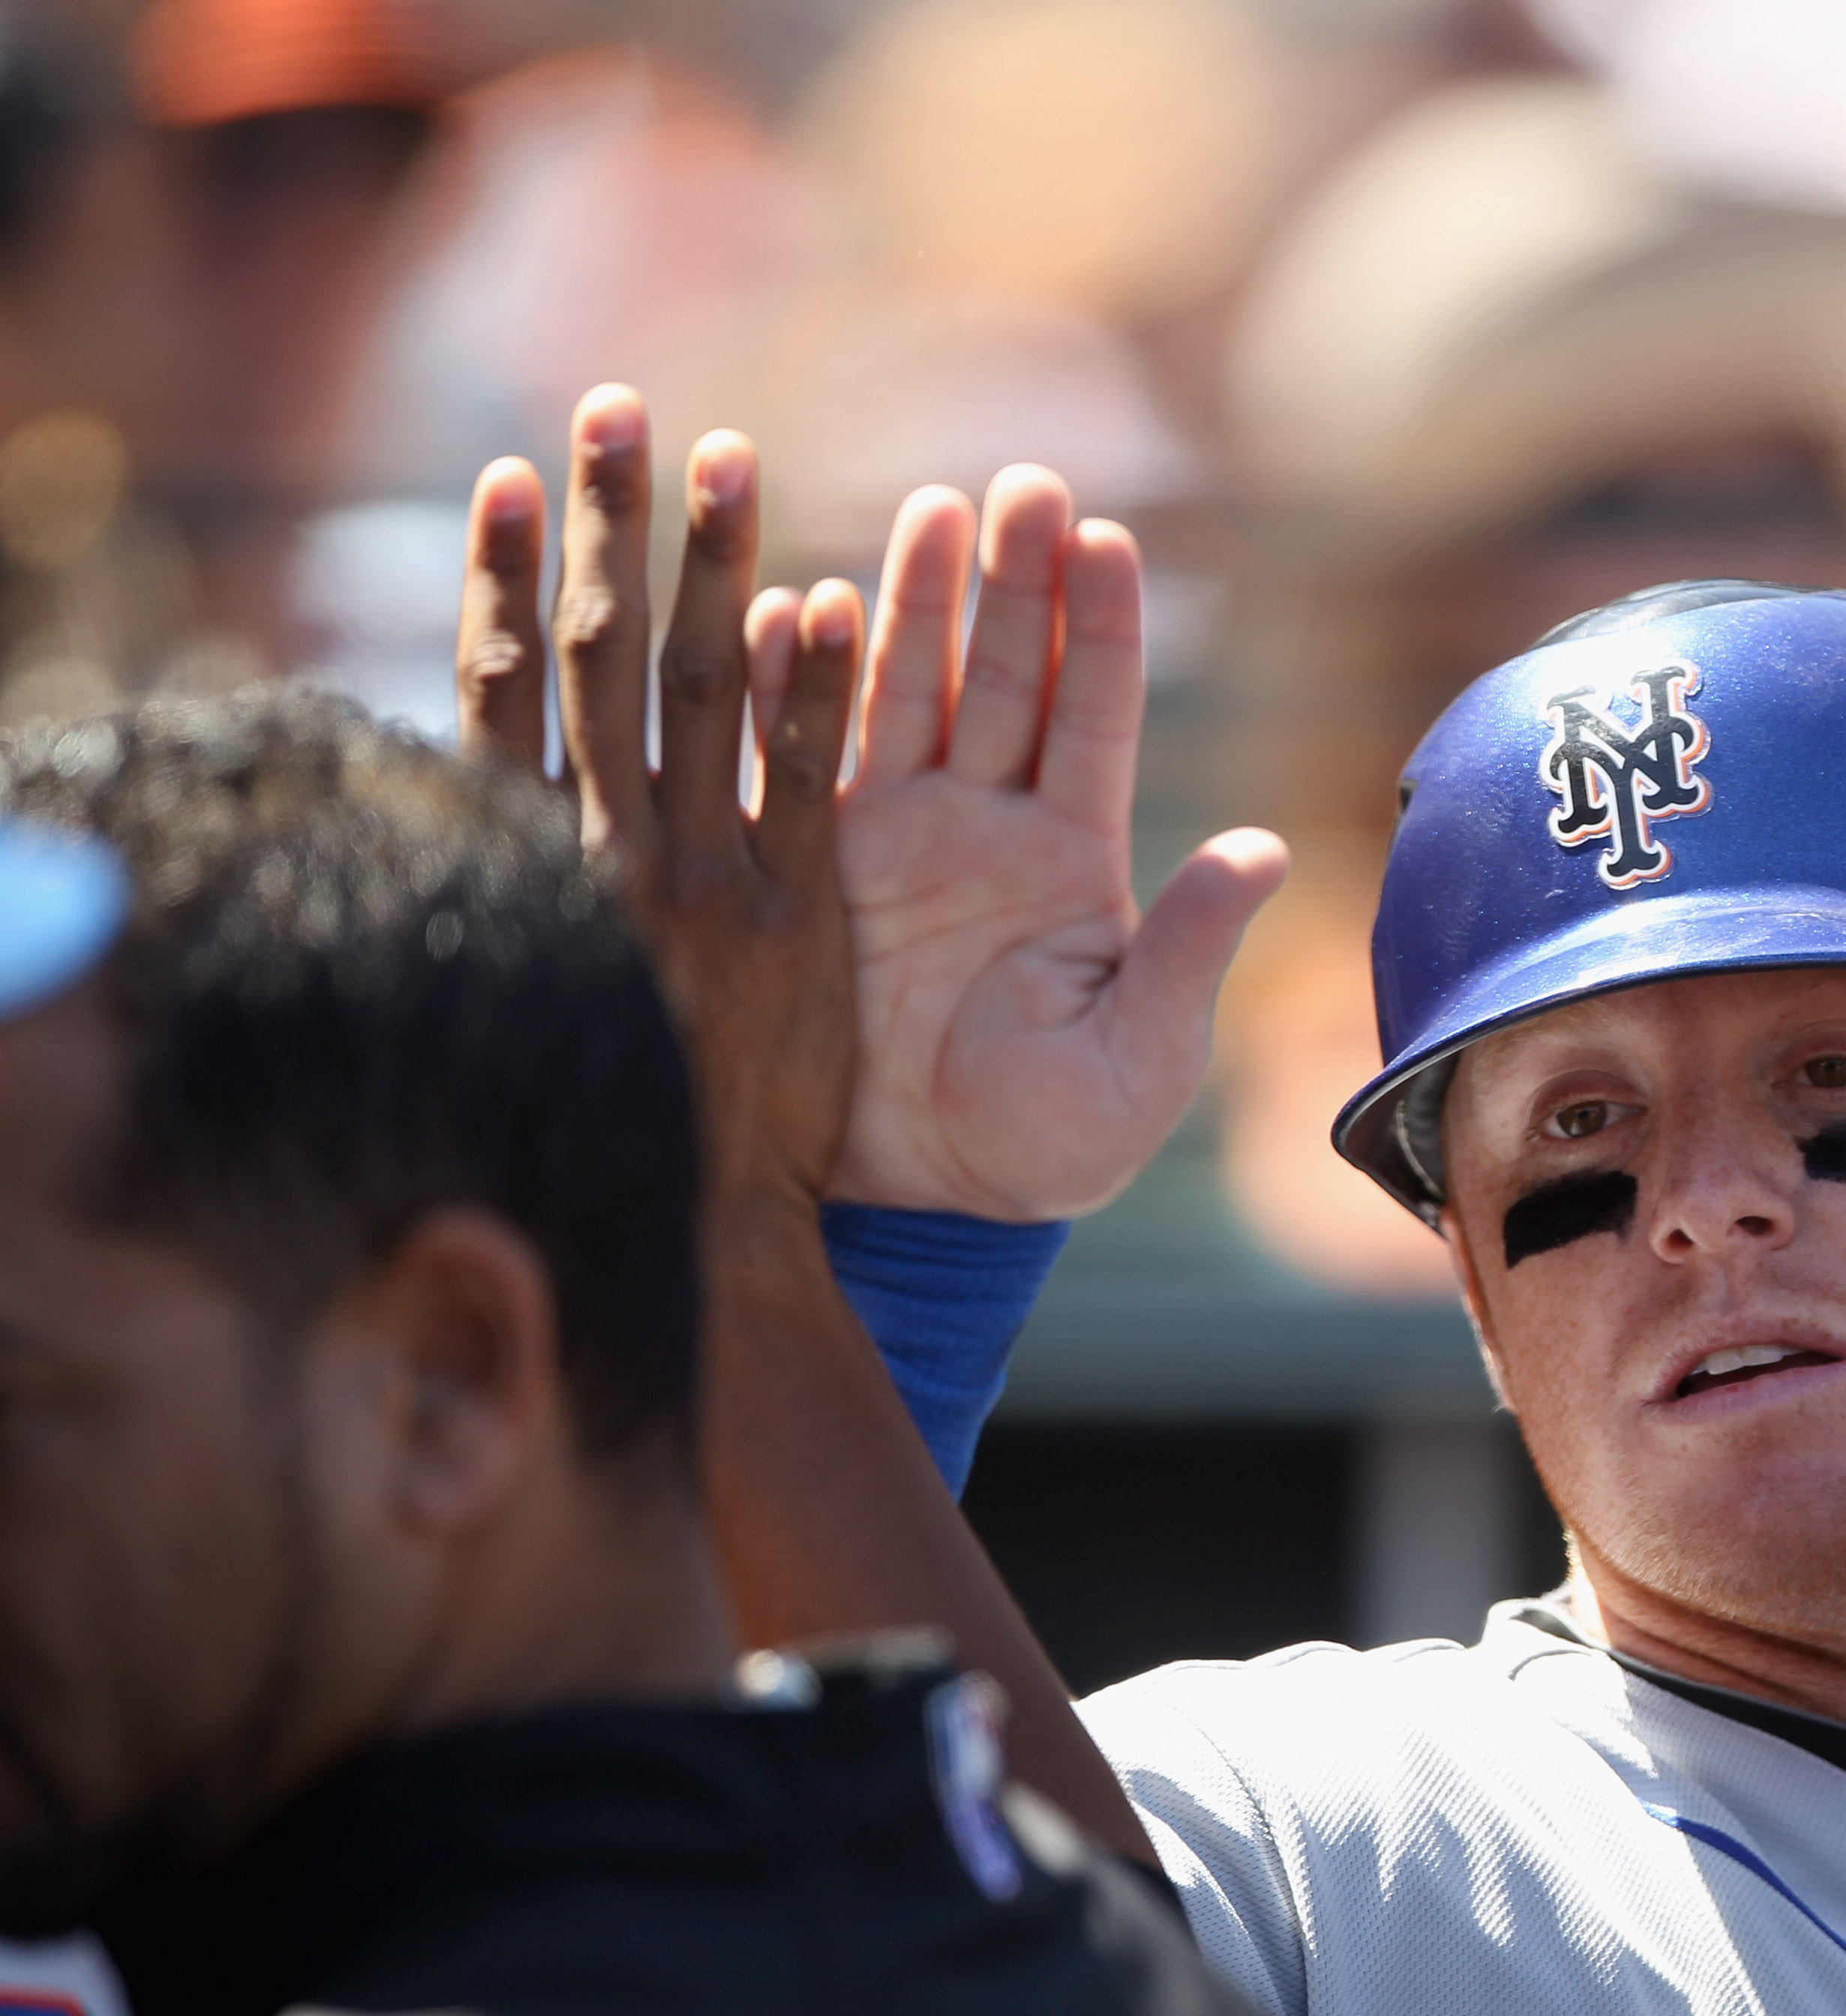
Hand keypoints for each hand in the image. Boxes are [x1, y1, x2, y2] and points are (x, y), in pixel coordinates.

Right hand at [458, 387, 864, 1224]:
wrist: (682, 1243)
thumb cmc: (600, 1130)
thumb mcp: (532, 993)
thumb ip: (522, 871)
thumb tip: (484, 774)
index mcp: (537, 861)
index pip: (522, 686)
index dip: (517, 579)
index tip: (513, 476)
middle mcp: (612, 853)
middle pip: (615, 654)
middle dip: (619, 526)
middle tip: (622, 407)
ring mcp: (705, 880)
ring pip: (707, 691)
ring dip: (714, 568)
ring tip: (727, 456)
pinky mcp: (794, 924)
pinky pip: (805, 783)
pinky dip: (811, 691)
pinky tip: (826, 602)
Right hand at [827, 472, 1284, 1218]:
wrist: (929, 1207)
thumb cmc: (1053, 1145)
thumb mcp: (1140, 1059)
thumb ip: (1187, 951)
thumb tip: (1266, 851)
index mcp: (1073, 863)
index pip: (1096, 720)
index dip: (1104, 631)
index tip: (1110, 539)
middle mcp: (985, 831)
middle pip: (1006, 679)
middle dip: (1016, 582)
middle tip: (1026, 483)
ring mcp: (893, 842)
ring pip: (908, 693)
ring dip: (918, 601)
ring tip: (933, 505)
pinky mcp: (806, 873)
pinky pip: (799, 761)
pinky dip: (794, 686)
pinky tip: (793, 606)